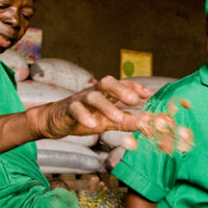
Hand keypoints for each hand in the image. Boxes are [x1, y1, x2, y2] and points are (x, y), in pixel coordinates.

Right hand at [26, 76, 151, 138]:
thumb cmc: (88, 117)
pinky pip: (76, 109)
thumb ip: (128, 121)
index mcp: (108, 94)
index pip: (123, 84)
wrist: (58, 121)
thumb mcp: (111, 122)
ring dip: (107, 107)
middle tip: (134, 99)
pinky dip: (84, 116)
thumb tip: (148, 122)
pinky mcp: (69, 109)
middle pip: (108, 83)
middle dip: (122, 89)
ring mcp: (82, 100)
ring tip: (118, 117)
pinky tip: (92, 124)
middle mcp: (96, 93)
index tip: (149, 94)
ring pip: (94, 97)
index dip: (136, 87)